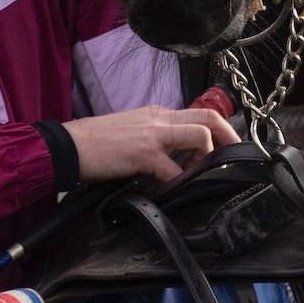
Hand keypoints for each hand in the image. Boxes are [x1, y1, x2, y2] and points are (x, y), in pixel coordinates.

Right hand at [62, 106, 240, 182]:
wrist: (70, 146)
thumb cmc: (97, 143)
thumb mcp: (133, 131)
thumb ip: (157, 139)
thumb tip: (177, 159)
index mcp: (158, 114)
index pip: (200, 112)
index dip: (220, 128)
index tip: (228, 146)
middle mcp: (160, 118)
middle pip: (208, 117)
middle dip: (228, 137)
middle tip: (233, 157)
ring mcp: (153, 134)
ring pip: (199, 136)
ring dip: (206, 158)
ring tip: (196, 174)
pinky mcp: (144, 153)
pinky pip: (174, 170)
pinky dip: (180, 182)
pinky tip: (172, 190)